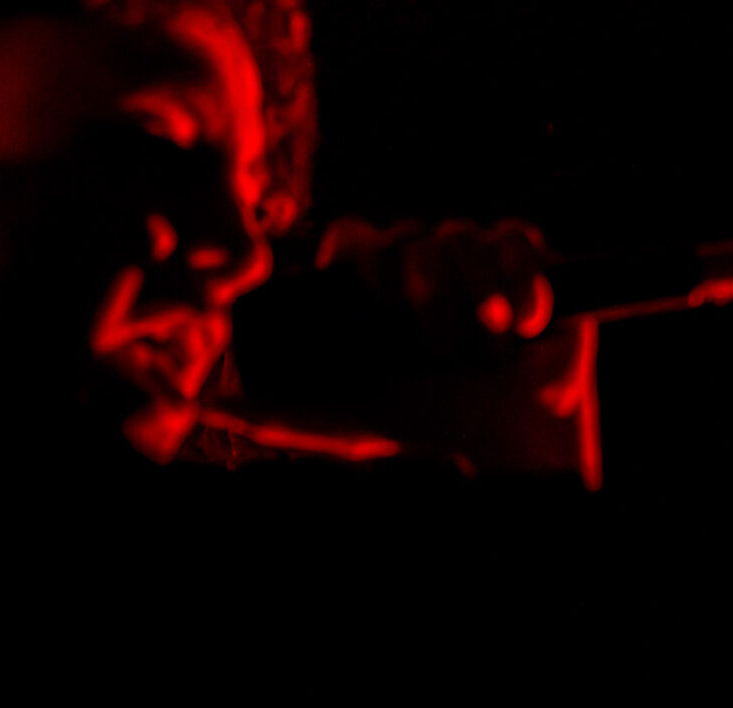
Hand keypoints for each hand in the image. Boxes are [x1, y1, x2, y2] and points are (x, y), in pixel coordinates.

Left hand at [228, 215, 592, 474]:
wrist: (511, 446)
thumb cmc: (427, 431)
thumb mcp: (347, 429)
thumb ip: (280, 418)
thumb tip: (205, 406)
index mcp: (374, 289)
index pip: (351, 237)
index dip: (358, 260)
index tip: (375, 305)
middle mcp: (420, 264)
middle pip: (406, 236)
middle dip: (422, 292)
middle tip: (438, 349)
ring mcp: (474, 258)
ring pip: (460, 235)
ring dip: (474, 296)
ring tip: (487, 349)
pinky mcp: (527, 260)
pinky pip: (515, 239)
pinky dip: (521, 281)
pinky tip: (524, 325)